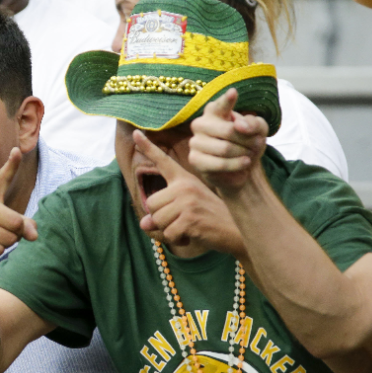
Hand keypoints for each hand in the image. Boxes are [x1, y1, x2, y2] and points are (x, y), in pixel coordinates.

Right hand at [0, 148, 37, 266]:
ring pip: (10, 238)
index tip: (17, 150)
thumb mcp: (6, 224)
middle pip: (18, 223)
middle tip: (0, 233)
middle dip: (16, 234)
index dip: (12, 164)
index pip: (3, 178)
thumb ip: (25, 225)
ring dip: (6, 244)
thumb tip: (34, 235)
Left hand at [133, 130, 241, 253]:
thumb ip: (163, 213)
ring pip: (157, 220)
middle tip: (181, 221)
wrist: (235, 230)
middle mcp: (184, 186)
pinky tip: (190, 236)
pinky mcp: (190, 219)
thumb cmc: (210, 218)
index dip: (147, 147)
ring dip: (169, 230)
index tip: (136, 133)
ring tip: (187, 227)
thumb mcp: (187, 209)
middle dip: (161, 218)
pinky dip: (177, 239)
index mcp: (184, 179)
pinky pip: (168, 233)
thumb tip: (143, 223)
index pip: (163, 161)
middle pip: (151, 204)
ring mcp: (187, 202)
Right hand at [187, 89, 268, 195]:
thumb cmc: (247, 143)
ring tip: (250, 155)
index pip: (220, 105)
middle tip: (258, 144)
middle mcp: (200, 124)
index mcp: (214, 111)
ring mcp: (195, 142)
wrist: (240, 168)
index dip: (227, 100)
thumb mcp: (258, 130)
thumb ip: (253, 123)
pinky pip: (219, 164)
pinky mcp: (195, 160)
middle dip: (248, 141)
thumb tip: (238, 125)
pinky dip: (236, 165)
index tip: (234, 92)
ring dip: (244, 154)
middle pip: (228, 131)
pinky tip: (244, 163)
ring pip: (224, 148)